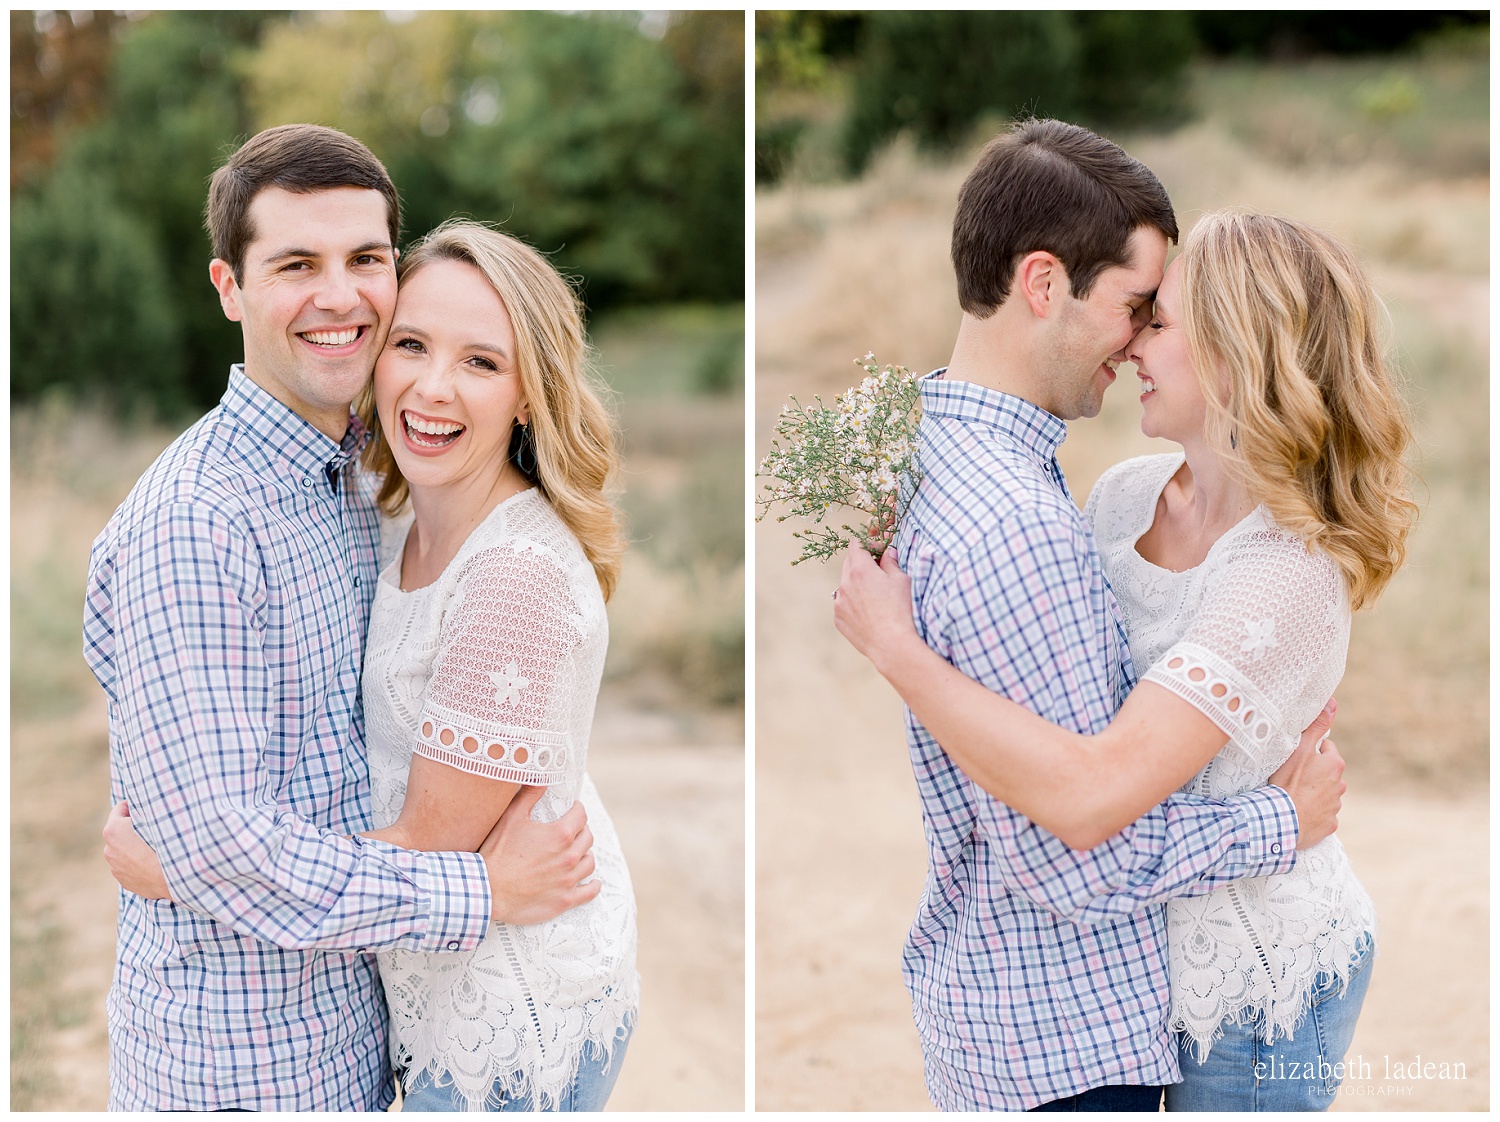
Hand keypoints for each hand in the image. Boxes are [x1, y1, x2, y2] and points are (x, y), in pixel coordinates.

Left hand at [103, 801, 171, 899]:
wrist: (175, 878)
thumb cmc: (166, 845)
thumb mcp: (156, 819)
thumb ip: (144, 811)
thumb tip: (144, 807)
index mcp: (113, 830)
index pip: (121, 808)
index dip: (135, 806)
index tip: (148, 809)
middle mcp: (109, 848)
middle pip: (120, 830)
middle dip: (133, 828)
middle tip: (153, 829)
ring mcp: (114, 866)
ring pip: (123, 848)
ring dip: (134, 845)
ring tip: (153, 848)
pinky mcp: (122, 879)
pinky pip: (128, 864)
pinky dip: (137, 861)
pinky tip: (152, 862)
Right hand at [480, 787, 599, 923]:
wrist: (487, 890)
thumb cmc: (497, 853)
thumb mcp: (512, 817)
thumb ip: (529, 795)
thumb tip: (541, 779)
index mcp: (561, 834)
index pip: (581, 815)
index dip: (576, 810)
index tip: (571, 810)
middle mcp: (570, 856)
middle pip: (587, 838)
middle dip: (580, 831)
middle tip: (570, 832)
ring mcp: (569, 879)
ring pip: (589, 862)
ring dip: (584, 855)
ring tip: (576, 854)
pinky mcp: (565, 899)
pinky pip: (589, 891)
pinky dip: (592, 886)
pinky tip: (592, 882)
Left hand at [833, 546, 918, 673]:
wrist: (892, 645)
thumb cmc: (901, 610)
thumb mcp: (901, 580)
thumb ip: (891, 562)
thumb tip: (887, 553)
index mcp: (859, 569)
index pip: (856, 545)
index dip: (868, 544)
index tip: (879, 551)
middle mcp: (844, 584)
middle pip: (849, 563)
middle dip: (862, 562)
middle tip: (879, 571)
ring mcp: (838, 603)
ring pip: (845, 585)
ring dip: (856, 584)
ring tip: (875, 596)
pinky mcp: (838, 619)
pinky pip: (843, 604)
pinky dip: (853, 603)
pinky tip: (870, 612)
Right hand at [1269, 699, 1343, 849]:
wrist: (1281, 820)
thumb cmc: (1287, 782)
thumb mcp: (1299, 749)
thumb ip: (1316, 726)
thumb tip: (1332, 704)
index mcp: (1335, 765)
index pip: (1326, 749)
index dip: (1310, 752)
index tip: (1296, 759)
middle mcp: (1340, 785)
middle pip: (1327, 773)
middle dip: (1314, 773)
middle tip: (1292, 776)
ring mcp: (1335, 807)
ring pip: (1325, 794)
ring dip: (1313, 793)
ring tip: (1293, 795)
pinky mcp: (1329, 824)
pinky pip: (1322, 815)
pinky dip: (1313, 813)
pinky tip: (1299, 812)